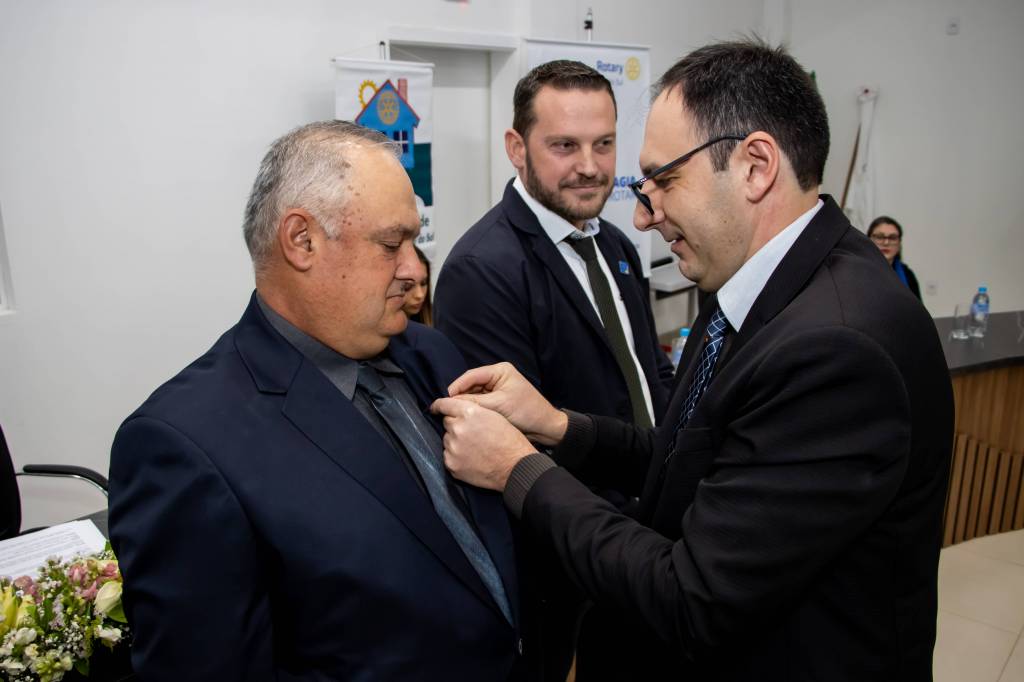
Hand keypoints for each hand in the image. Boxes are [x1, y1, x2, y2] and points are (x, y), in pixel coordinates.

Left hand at [431, 397, 535, 490]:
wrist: (515, 467)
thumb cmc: (509, 441)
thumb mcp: (494, 416)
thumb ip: (473, 411)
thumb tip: (456, 412)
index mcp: (469, 413)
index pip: (444, 405)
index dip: (439, 406)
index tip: (435, 408)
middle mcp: (457, 428)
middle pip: (447, 423)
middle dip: (456, 426)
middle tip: (472, 434)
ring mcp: (453, 447)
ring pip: (447, 440)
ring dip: (456, 442)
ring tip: (475, 449)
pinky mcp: (451, 464)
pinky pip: (448, 455)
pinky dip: (456, 456)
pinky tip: (471, 459)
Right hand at [446, 363, 567, 446]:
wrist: (546, 427)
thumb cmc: (526, 412)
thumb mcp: (498, 406)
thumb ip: (474, 403)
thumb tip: (449, 403)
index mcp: (500, 370)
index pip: (472, 375)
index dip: (457, 387)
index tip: (445, 400)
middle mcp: (497, 376)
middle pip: (471, 384)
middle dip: (460, 396)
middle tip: (446, 409)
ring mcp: (497, 388)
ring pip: (474, 394)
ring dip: (466, 404)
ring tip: (453, 414)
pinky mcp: (498, 400)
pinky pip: (480, 402)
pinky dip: (474, 409)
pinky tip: (465, 417)